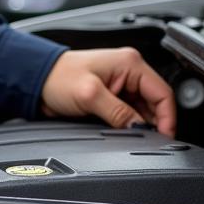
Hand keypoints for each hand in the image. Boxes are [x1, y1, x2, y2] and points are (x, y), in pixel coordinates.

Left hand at [40, 47, 176, 136]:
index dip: (168, 118)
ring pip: (144, 111)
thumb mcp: (90, 94)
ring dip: (140, 125)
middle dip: (154, 123)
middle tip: (148, 141)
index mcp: (130, 63)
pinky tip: (123, 132)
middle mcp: (128, 72)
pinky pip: (130, 114)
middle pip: (156, 103)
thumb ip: (118, 112)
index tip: (164, 137)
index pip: (163, 93)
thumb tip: (141, 128)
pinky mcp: (112, 97)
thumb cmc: (57, 77)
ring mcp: (121, 85)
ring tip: (132, 136)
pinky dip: (130, 124)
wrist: (36, 80)